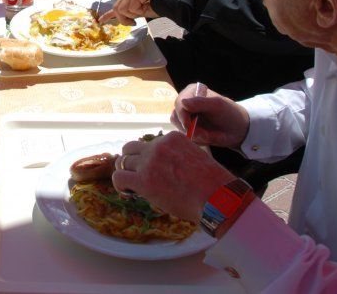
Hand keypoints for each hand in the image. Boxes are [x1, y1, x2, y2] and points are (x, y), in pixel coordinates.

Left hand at [97, 0, 155, 23]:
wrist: (168, 1)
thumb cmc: (156, 7)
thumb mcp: (140, 13)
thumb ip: (130, 14)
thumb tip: (123, 20)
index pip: (117, 5)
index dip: (108, 15)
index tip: (101, 20)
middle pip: (117, 8)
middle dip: (123, 18)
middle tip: (133, 22)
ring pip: (123, 9)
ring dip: (131, 16)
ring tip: (142, 12)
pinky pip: (131, 8)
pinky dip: (138, 12)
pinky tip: (146, 7)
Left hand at [111, 134, 233, 222]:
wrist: (217, 198)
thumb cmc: (212, 184)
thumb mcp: (197, 157)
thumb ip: (180, 155)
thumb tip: (168, 167)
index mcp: (172, 138)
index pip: (150, 143)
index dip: (147, 158)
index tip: (152, 170)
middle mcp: (158, 146)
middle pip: (131, 148)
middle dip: (131, 161)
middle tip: (136, 175)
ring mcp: (149, 162)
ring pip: (123, 162)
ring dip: (126, 174)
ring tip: (132, 186)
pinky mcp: (143, 180)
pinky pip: (119, 178)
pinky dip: (120, 185)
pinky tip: (127, 192)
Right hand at [171, 83, 250, 148]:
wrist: (239, 130)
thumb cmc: (230, 114)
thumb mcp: (218, 106)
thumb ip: (201, 103)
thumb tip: (183, 102)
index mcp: (192, 91)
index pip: (179, 104)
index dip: (185, 118)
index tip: (197, 129)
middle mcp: (186, 101)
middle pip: (177, 117)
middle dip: (192, 129)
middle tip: (207, 134)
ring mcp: (186, 115)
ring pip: (179, 127)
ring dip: (194, 135)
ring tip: (208, 135)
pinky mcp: (187, 126)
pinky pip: (184, 135)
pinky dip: (195, 139)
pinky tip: (206, 137)